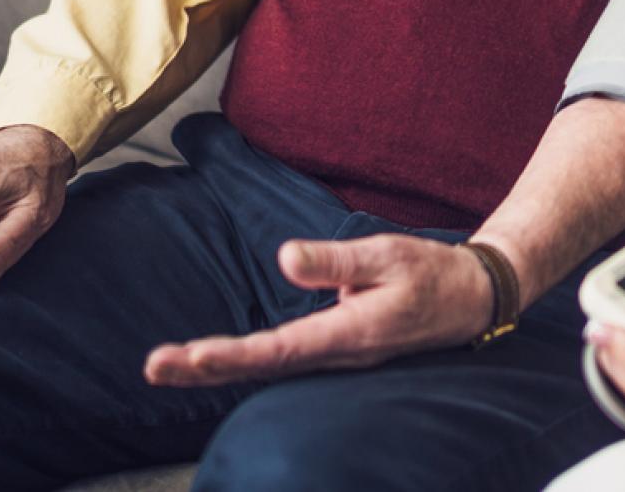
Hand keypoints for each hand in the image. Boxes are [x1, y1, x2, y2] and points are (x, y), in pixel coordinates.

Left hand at [144, 234, 496, 385]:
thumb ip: (337, 260)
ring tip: (168, 364)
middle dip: (205, 368)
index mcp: (350, 333)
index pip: (280, 349)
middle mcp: (337, 353)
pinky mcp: (335, 346)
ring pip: (268, 366)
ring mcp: (336, 354)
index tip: (190, 355)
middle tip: (154, 367)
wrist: (470, 298)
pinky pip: (282, 358)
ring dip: (217, 367)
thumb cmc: (431, 273)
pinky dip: (243, 361)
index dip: (232, 355)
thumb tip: (285, 257)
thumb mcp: (389, 255)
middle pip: (262, 367)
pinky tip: (214, 359)